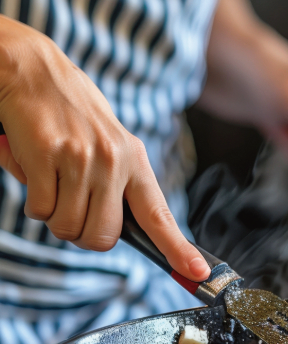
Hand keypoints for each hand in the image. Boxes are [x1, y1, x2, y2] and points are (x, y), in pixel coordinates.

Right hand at [0, 16, 209, 280]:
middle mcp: (115, 161)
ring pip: (68, 227)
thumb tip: (115, 233)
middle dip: (83, 234)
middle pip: (103, 237)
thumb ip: (119, 186)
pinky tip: (35, 171)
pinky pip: (40, 209)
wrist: (34, 70)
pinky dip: (33, 201)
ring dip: (54, 215)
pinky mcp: (48, 155)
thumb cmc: (71, 116)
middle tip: (71, 206)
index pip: (160, 216)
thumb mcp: (110, 146)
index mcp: (136, 161)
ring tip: (52, 181)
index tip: (197, 273)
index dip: (178, 249)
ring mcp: (82, 158)